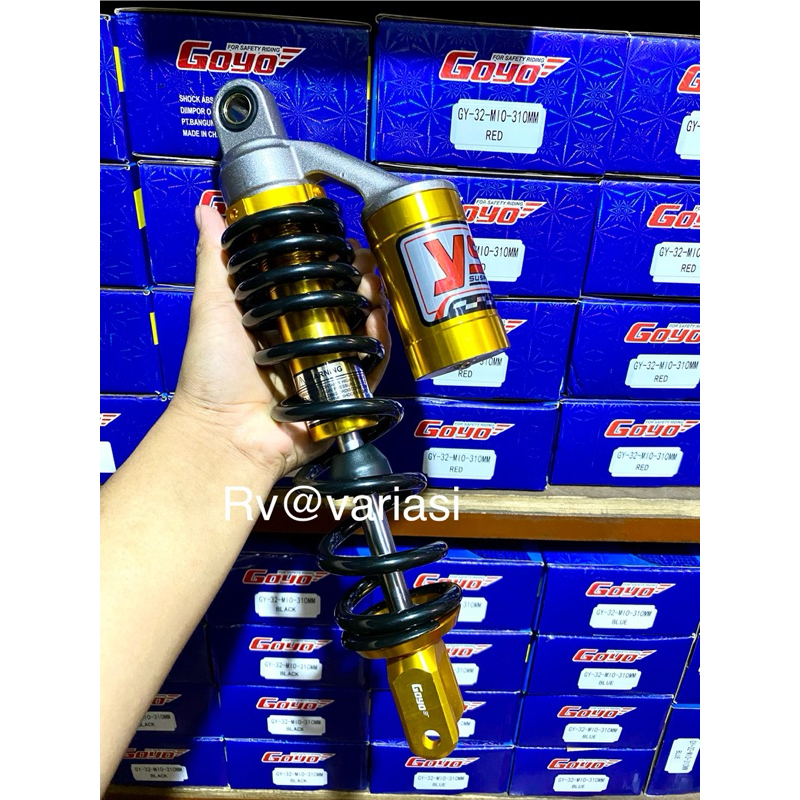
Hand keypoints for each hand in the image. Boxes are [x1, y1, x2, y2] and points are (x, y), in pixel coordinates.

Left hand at [169, 204, 390, 482]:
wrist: (227, 433)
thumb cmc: (212, 376)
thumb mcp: (213, 307)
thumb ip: (217, 259)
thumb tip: (207, 207)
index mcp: (283, 317)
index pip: (319, 278)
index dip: (334, 259)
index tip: (342, 243)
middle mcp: (309, 338)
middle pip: (349, 300)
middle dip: (361, 278)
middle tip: (361, 267)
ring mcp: (330, 365)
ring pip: (367, 328)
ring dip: (375, 304)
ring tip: (371, 290)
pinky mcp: (347, 391)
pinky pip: (375, 365)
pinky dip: (380, 343)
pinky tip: (375, 323)